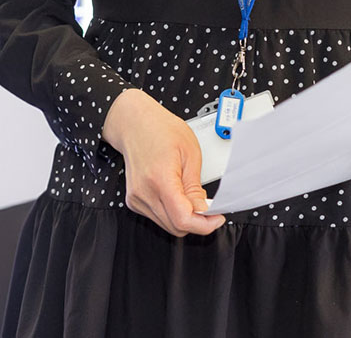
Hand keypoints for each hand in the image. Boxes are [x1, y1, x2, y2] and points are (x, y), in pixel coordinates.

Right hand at [102, 89, 225, 236]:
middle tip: (210, 208)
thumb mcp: (190, 153)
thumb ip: (196, 187)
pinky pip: (158, 217)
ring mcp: (137, 199)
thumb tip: (204, 211)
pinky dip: (172, 212)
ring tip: (193, 197)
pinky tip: (178, 196)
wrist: (135, 123)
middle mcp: (144, 193)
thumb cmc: (161, 130)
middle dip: (197, 222)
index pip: (183, 219)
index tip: (216, 218)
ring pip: (168, 225)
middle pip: (176, 227)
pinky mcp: (134, 201)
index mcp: (160, 179)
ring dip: (184, 217)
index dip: (204, 225)